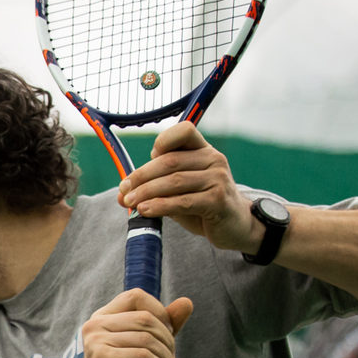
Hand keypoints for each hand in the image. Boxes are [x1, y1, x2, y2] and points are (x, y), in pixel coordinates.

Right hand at [78, 289, 194, 357]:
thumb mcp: (147, 350)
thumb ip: (165, 326)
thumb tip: (187, 302)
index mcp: (102, 318)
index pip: (137, 297)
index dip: (160, 313)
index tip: (167, 338)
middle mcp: (94, 325)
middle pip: (147, 319)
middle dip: (168, 343)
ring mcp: (95, 341)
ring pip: (148, 340)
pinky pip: (143, 357)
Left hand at [117, 122, 260, 253]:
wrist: (235, 226)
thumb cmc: (203, 205)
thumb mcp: (179, 191)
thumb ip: (155, 186)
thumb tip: (121, 193)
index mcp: (203, 150)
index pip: (184, 131)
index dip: (163, 140)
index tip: (145, 159)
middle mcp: (213, 159)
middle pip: (169, 162)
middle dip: (141, 176)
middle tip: (124, 190)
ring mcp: (218, 179)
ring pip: (174, 182)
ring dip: (146, 193)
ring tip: (130, 202)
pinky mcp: (218, 200)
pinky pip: (183, 201)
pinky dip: (160, 206)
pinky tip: (145, 210)